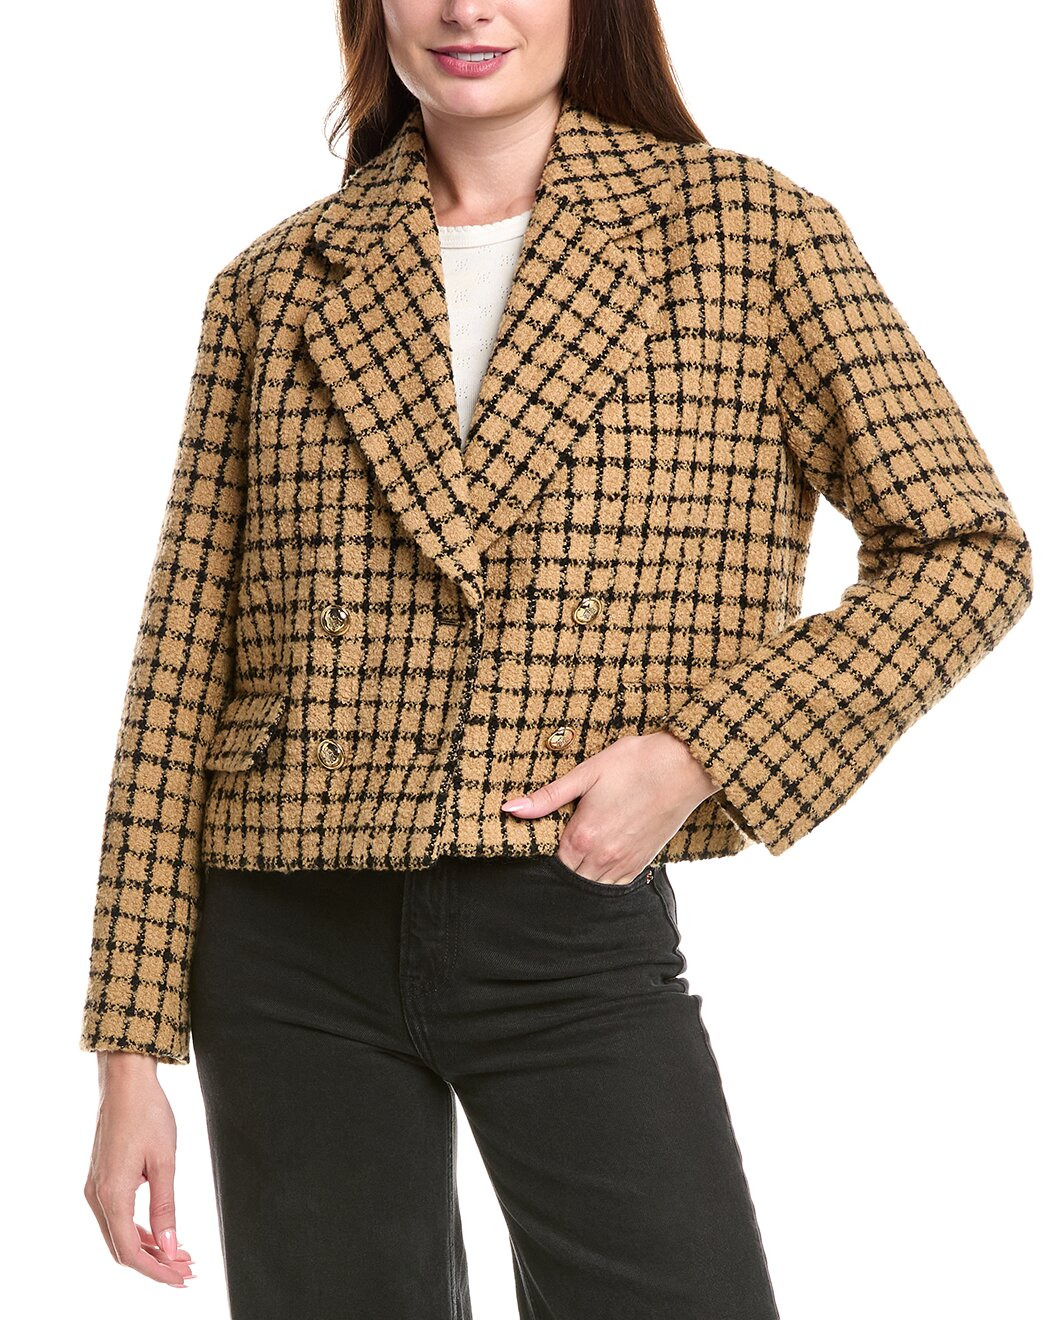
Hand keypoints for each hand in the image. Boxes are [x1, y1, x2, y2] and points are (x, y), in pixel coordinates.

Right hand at [84, 1050, 194, 1287]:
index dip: (156, 1270)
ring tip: (180, 1254)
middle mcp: (97, 1196)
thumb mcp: (164, 1161)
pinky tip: (160, 1232)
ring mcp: (96, 1188)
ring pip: (118, 1234)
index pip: (130, 1251)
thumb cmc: (148, 1113)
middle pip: (122, 1248)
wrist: (125, 1081)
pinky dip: (138, 1230)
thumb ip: (166, 1207)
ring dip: (148, 1248)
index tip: (181, 1278)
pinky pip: (116, 1217)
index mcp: (112, 1195)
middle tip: (187, 1270)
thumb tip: (171, 1247)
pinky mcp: (101, 1178)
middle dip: (155, 1263)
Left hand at [500, 730, 718, 884]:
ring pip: (591, 887)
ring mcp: (624, 863)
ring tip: (576, 859)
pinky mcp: (642, 863)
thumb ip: (547, 797)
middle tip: (554, 855)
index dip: (541, 856)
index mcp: (583, 835)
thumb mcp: (586, 773)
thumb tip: (510, 809)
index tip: (537, 846)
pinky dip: (602, 880)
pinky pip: (616, 886)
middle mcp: (602, 857)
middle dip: (559, 870)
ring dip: (580, 877)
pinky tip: (597, 865)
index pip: (550, 863)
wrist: (684, 766)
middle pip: (568, 879)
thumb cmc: (635, 763)